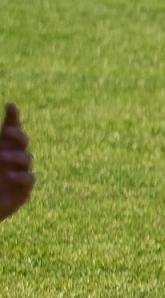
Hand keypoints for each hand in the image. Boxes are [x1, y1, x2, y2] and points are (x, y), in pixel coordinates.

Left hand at [0, 104, 35, 222]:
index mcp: (0, 148)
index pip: (10, 130)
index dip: (12, 117)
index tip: (10, 106)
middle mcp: (11, 159)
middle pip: (22, 141)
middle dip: (17, 134)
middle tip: (8, 132)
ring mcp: (19, 174)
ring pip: (26, 159)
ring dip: (16, 156)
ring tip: (2, 157)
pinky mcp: (22, 191)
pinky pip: (29, 180)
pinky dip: (22, 176)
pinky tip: (11, 175)